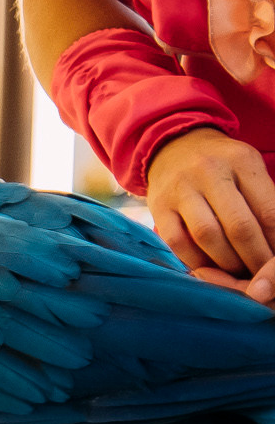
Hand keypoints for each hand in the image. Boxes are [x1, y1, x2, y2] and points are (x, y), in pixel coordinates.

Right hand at [148, 129, 274, 298]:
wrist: (173, 146)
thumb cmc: (222, 166)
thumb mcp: (249, 171)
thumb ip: (264, 202)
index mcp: (242, 161)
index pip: (268, 211)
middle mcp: (210, 171)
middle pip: (239, 227)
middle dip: (256, 259)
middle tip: (263, 277)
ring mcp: (181, 189)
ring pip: (208, 236)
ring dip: (228, 264)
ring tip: (239, 276)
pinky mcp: (159, 206)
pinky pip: (178, 243)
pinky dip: (197, 262)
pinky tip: (210, 269)